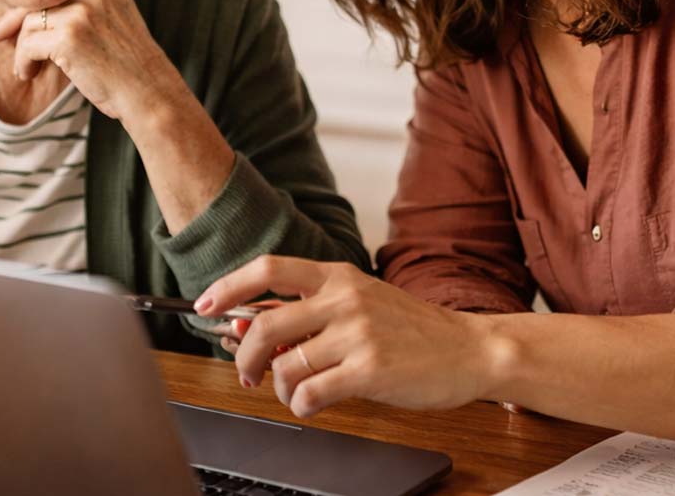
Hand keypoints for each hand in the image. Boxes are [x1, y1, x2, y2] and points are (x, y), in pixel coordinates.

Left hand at [0, 0, 185, 124]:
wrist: (150, 95)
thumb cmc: (130, 72)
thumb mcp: (112, 29)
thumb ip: (82, 14)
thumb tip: (31, 20)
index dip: (32, 6)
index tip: (11, 23)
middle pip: (40, 1)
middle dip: (13, 22)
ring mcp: (82, 11)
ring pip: (31, 23)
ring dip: (23, 49)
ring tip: (29, 71)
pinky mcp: (69, 35)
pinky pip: (28, 44)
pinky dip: (23, 61)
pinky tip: (29, 74)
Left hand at [196, 256, 497, 418]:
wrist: (470, 349)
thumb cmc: (411, 329)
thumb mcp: (361, 302)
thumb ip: (312, 311)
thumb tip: (250, 327)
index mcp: (338, 276)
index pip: (268, 268)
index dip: (229, 286)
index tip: (205, 304)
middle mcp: (345, 299)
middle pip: (265, 325)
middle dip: (244, 356)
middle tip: (246, 372)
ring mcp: (358, 334)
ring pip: (285, 366)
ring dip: (279, 388)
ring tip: (297, 393)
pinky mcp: (369, 370)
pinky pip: (310, 393)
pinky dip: (301, 406)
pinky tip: (314, 404)